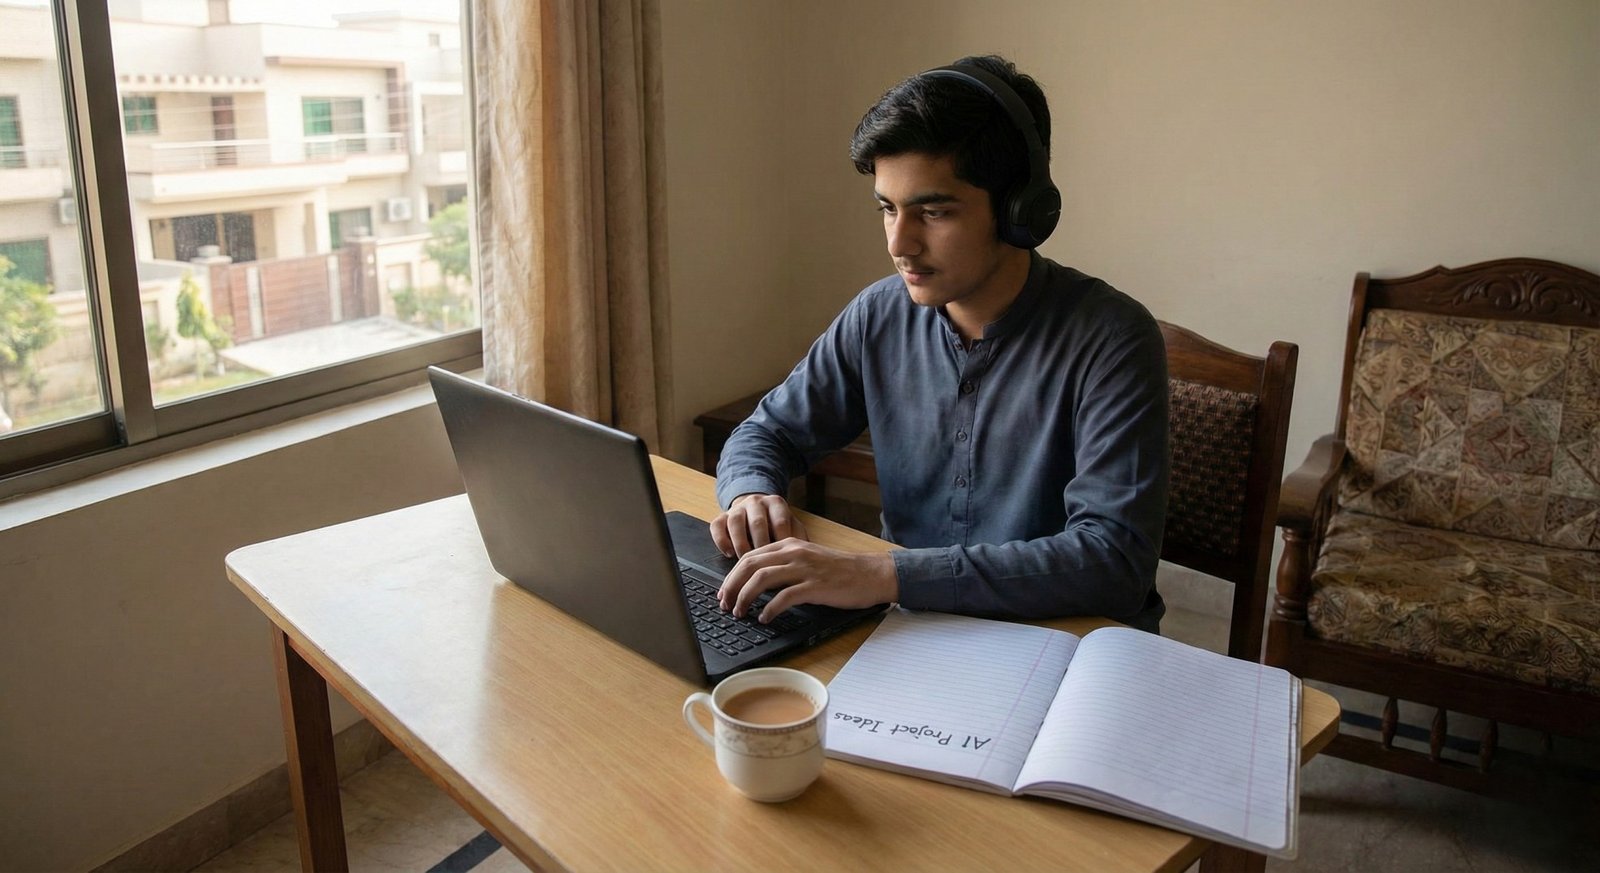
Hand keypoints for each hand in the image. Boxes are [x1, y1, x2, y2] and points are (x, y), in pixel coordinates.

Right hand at [710, 493, 808, 557]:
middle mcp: (756, 502)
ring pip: (736, 523)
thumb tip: (806, 559)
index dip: (781, 542)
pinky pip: (717, 526)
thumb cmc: (778, 525)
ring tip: (746, 563)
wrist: (756, 508)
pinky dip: (722, 541)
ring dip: (741, 545)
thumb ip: (799, 538)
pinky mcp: (721, 516)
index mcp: (776, 503)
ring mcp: (737, 508)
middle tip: (765, 566)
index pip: (780, 521)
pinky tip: (729, 554)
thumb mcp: (792, 526)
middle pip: (757, 523)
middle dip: (761, 546)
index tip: (784, 561)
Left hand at [719, 540, 897, 622]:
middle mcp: (794, 553)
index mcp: (789, 545)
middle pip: (750, 566)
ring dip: (745, 597)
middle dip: (732, 586)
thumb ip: (785, 564)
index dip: (732, 575)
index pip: (750, 557)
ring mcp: (804, 569)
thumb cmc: (841, 571)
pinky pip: (784, 597)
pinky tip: (765, 618)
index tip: (725, 592)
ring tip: (740, 612)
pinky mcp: (815, 586)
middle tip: (725, 604)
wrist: (870, 574)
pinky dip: (770, 609)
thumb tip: (758, 581)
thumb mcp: (808, 559)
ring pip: (762, 579)